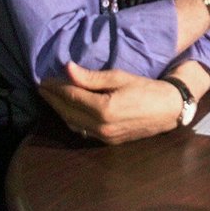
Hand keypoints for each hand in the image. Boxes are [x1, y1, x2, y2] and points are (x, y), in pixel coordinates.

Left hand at [39, 62, 182, 143]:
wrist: (168, 109)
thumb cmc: (146, 88)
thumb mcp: (119, 77)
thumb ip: (91, 77)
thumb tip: (67, 69)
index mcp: (103, 109)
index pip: (71, 97)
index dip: (56, 87)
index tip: (44, 79)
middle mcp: (100, 127)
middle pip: (68, 112)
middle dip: (53, 99)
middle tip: (42, 87)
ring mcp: (103, 137)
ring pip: (73, 124)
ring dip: (59, 110)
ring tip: (51, 97)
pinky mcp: (108, 141)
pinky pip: (82, 130)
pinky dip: (72, 119)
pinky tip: (68, 110)